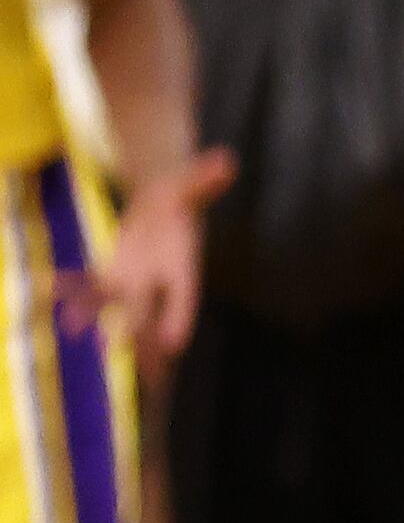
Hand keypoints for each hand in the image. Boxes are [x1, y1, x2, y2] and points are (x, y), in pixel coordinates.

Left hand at [71, 147, 231, 368]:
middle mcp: (159, 277)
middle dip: (139, 337)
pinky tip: (56, 295)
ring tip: (87, 340)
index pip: (184, 294)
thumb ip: (207, 176)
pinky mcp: (117, 273)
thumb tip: (228, 161)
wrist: (167, 199)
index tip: (175, 344)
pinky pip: (94, 288)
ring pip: (119, 307)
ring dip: (104, 323)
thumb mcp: (193, 182)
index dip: (180, 317)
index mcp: (183, 262)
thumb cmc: (183, 191)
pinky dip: (77, 293)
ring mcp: (136, 278)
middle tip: (128, 362)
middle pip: (148, 310)